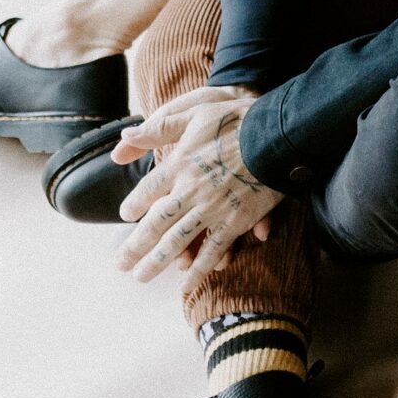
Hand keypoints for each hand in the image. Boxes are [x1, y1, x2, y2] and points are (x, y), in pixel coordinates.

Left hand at [112, 86, 283, 291]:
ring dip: (158, 262)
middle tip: (120, 264)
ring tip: (141, 277)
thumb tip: (125, 136)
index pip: (148, 191)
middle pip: (156, 224)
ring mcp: (213, 209)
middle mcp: (191, 191)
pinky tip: (186, 284)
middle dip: (136, 246)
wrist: (277, 136)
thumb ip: (159, 127)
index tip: (125, 215)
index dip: (134, 205)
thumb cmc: (237, 120)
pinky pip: (213, 250)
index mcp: (179, 165)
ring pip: (178, 241)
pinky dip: (199, 269)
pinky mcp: (236, 221)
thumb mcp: (194, 112)